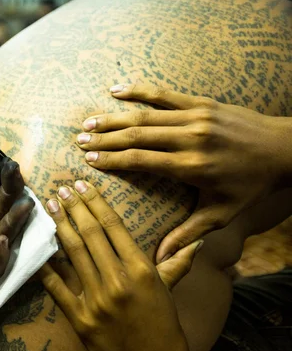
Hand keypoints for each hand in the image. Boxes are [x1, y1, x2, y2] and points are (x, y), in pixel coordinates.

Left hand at [0, 157, 34, 284]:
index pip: (4, 199)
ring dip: (14, 227)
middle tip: (26, 200)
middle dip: (18, 210)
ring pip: (4, 242)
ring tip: (20, 211)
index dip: (12, 187)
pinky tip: (0, 239)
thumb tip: (9, 164)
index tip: (15, 172)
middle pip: (8, 221)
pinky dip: (0, 256)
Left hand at [40, 180, 199, 350]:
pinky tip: (38, 245)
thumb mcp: (169, 291)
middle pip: (91, 234)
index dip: (95, 201)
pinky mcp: (79, 318)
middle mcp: (118, 281)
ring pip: (73, 253)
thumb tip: (198, 241)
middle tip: (61, 188)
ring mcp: (96, 300)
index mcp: (142, 270)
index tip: (82, 185)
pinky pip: (57, 287)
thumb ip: (178, 262)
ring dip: (60, 226)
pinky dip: (47, 265)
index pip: (114, 225)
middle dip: (74, 207)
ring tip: (50, 206)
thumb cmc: (162, 325)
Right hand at [77, 83, 290, 261]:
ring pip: (146, 114)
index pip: (141, 160)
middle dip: (105, 138)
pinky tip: (115, 90)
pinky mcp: (202, 103)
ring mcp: (196, 117)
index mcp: (192, 166)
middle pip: (137, 136)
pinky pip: (164, 94)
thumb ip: (187, 233)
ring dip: (114, 117)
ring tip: (88, 121)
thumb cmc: (251, 185)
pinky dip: (138, 91)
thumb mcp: (221, 214)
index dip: (113, 160)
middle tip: (79, 141)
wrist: (284, 150)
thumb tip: (159, 260)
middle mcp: (190, 138)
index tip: (89, 161)